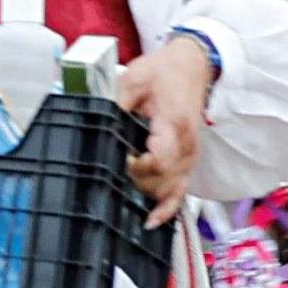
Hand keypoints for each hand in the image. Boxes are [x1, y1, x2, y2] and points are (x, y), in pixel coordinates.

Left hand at [115, 37, 215, 226]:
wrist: (192, 65)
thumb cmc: (165, 71)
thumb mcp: (133, 79)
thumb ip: (114, 104)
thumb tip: (94, 124)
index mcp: (173, 124)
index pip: (157, 161)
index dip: (134, 168)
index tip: (116, 160)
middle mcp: (187, 144)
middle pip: (162, 181)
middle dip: (134, 181)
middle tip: (112, 173)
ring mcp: (190, 155)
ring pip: (170, 190)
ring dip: (145, 194)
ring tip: (122, 194)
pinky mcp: (189, 160)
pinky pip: (182, 192)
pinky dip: (167, 208)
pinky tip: (151, 221)